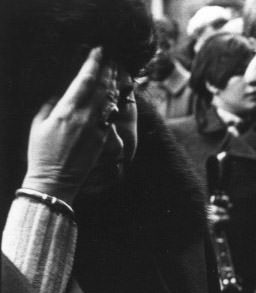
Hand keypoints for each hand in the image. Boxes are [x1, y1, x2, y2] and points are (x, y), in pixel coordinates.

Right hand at [20, 47, 117, 204]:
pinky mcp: (104, 140)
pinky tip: (117, 94)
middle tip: (113, 56)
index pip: (85, 80)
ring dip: (115, 83)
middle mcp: (85, 117)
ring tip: (117, 69)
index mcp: (67, 110)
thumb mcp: (39, 123)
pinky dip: (115, 102)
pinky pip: (111, 116)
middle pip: (103, 87)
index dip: (94, 63)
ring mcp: (97, 129)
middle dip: (109, 69)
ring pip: (111, 100)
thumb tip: (63, 91)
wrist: (55, 180)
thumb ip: (51, 103)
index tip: (100, 50)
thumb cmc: (41, 152)